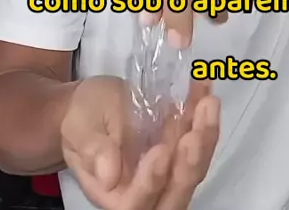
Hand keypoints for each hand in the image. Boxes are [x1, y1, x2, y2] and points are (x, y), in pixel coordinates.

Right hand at [61, 76, 219, 209]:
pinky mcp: (179, 152)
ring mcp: (167, 172)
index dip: (151, 182)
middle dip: (193, 160)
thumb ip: (93, 149)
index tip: (160, 149)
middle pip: (176, 191)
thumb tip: (109, 175)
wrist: (93, 106)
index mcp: (115, 194)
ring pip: (193, 167)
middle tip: (199, 124)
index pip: (137, 202)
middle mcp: (146, 190)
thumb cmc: (82, 119)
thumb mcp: (80, 127)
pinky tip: (205, 90)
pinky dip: (204, 117)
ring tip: (208, 101)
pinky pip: (198, 141)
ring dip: (205, 135)